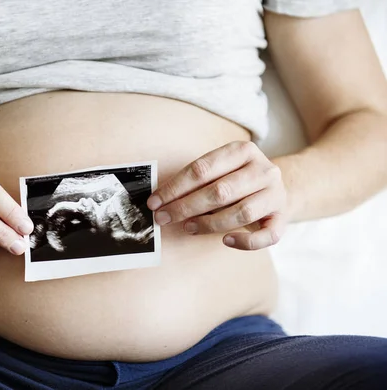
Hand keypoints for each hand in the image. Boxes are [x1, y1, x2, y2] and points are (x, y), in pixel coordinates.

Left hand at [147, 141, 287, 249]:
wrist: (280, 187)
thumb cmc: (238, 180)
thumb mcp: (221, 170)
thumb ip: (197, 181)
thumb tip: (161, 200)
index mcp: (242, 150)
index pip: (202, 169)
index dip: (175, 187)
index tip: (154, 201)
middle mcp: (263, 169)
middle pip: (219, 191)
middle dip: (185, 207)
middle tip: (163, 217)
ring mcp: (276, 193)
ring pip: (241, 212)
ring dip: (208, 223)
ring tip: (187, 227)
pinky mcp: (283, 217)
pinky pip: (266, 236)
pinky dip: (245, 241)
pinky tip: (226, 241)